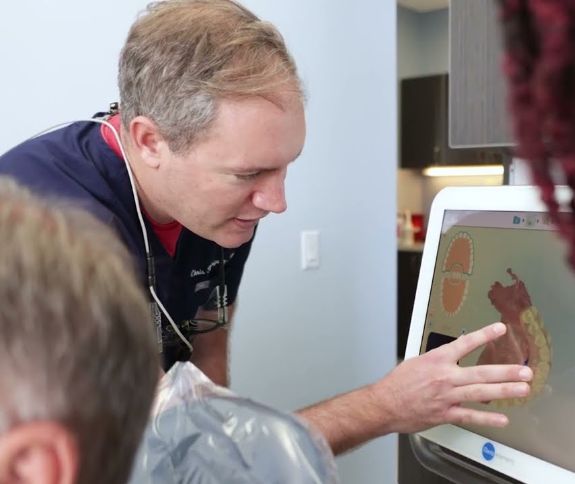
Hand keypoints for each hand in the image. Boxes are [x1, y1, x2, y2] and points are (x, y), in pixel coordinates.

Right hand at [374, 322, 532, 433]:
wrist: (385, 403)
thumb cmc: (398, 383)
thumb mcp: (417, 362)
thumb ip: (438, 360)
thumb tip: (452, 355)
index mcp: (436, 359)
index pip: (464, 343)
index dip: (483, 335)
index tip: (500, 329)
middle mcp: (444, 377)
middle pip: (480, 372)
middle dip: (505, 371)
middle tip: (524, 371)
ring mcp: (446, 396)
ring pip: (479, 393)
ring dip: (503, 391)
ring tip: (522, 389)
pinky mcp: (444, 414)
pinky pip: (469, 416)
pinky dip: (487, 418)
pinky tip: (502, 418)